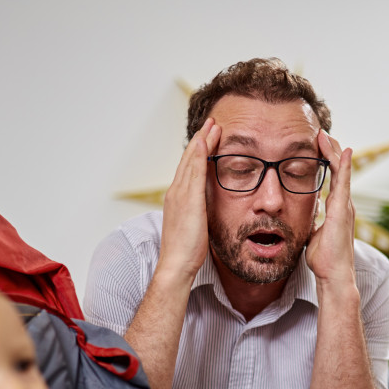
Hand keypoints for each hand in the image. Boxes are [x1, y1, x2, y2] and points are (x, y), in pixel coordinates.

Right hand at [157, 118, 221, 280]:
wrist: (176, 265)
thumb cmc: (186, 253)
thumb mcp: (195, 227)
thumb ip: (200, 214)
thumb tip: (207, 212)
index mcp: (178, 199)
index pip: (189, 169)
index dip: (198, 152)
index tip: (208, 139)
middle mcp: (175, 192)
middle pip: (189, 160)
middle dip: (200, 140)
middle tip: (211, 123)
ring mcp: (179, 195)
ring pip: (191, 161)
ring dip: (202, 141)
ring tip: (212, 126)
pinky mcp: (187, 199)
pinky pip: (194, 171)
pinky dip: (199, 154)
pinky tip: (206, 142)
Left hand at [305, 129, 356, 286]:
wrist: (334, 275)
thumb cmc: (324, 260)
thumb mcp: (313, 235)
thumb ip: (312, 223)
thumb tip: (303, 218)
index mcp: (336, 209)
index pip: (332, 178)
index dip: (325, 161)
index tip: (317, 146)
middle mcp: (344, 204)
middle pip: (337, 170)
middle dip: (330, 150)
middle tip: (320, 132)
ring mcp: (345, 206)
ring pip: (340, 171)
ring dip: (333, 152)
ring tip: (325, 135)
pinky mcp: (343, 210)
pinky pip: (343, 182)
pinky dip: (342, 165)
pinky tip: (342, 151)